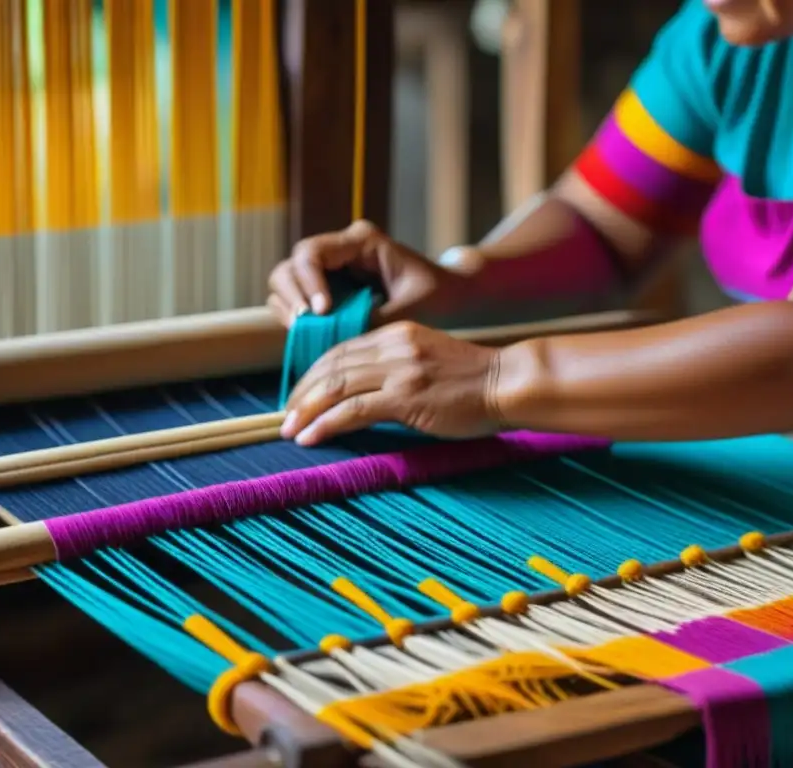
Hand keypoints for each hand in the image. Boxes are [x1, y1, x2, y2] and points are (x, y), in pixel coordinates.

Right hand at [267, 219, 479, 326]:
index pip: (313, 253)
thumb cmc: (438, 294)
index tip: (321, 311)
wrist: (452, 295)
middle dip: (292, 296)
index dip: (308, 282)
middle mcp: (340, 251)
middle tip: (303, 326)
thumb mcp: (411, 307)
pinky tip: (310, 338)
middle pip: (291, 266)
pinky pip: (300, 302)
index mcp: (360, 242)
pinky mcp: (330, 291)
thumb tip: (336, 339)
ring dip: (290, 310)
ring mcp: (332, 271)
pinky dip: (299, 320)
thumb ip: (375, 320)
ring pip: (288, 283)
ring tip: (303, 335)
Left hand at [279, 320, 504, 444]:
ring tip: (289, 429)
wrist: (508, 383)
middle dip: (302, 392)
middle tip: (284, 415)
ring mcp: (400, 369)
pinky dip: (326, 423)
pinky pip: (354, 409)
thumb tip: (363, 395)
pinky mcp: (407, 396)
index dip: (314, 374)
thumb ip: (396, 369)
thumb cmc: (475, 381)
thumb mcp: (428, 362)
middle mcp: (393, 345)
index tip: (300, 396)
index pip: (341, 350)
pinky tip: (311, 436)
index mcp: (397, 334)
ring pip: (336, 385)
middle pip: (331, 364)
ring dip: (306, 409)